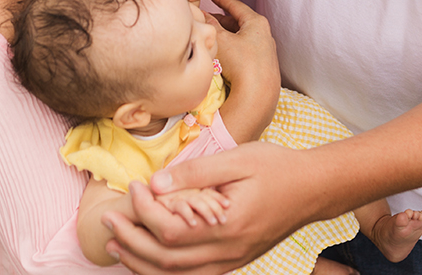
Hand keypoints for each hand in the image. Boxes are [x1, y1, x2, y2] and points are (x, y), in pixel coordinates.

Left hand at [104, 144, 317, 273]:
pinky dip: (165, 271)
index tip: (134, 185)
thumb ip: (194, 173)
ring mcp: (232, 261)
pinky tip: (148, 258)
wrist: (313, 188)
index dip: (144, 211)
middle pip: (167, 260)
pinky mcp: (234, 260)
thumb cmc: (276, 167)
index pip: (171, 230)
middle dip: (132, 242)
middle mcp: (229, 252)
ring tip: (116, 245)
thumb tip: (155, 183)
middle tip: (107, 220)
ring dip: (142, 263)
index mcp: (227, 225)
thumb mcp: (236, 159)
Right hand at [207, 0, 275, 82]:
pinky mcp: (263, 70)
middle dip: (222, 20)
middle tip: (207, 18)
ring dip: (226, 36)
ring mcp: (266, 54)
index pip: (237, 6)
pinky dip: (232, 49)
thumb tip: (199, 14)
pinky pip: (244, 53)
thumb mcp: (220, 40)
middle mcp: (265, 36)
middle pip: (239, 23)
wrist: (257, 98)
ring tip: (212, 37)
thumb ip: (209, 25)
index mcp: (257, 24)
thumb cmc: (240, 64)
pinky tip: (222, 56)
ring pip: (241, 39)